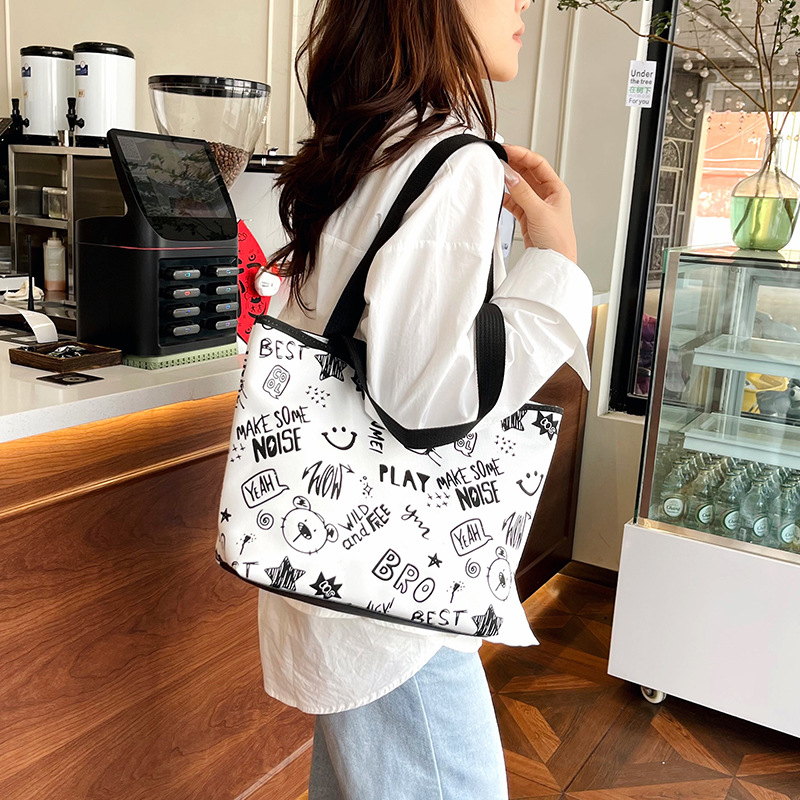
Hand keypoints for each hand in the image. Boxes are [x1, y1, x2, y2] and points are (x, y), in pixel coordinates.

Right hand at [501, 144, 577, 262]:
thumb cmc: (558, 241)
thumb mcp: (540, 212)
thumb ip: (523, 193)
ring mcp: (536, 206)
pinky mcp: (527, 217)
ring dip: (508, 180)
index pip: (538, 164)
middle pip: (527, 173)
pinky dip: (505, 197)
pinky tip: (498, 193)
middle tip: (498, 158)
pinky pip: (514, 201)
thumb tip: (510, 175)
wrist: (554, 263)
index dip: (522, 154)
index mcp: (556, 189)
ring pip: (519, 186)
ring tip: (495, 174)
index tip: (507, 150)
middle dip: (513, 164)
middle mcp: (546, 195)